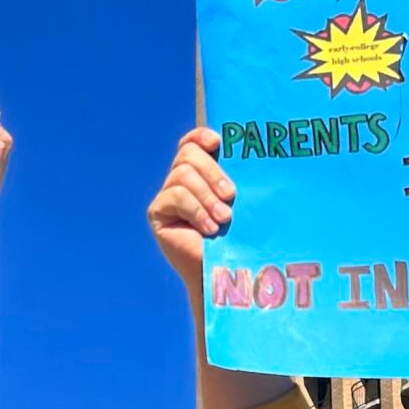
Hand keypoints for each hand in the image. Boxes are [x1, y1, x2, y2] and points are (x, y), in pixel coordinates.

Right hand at [149, 127, 232, 301]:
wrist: (225, 273)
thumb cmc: (241, 237)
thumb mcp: (242, 203)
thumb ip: (238, 179)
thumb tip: (251, 150)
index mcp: (202, 173)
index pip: (192, 142)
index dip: (201, 136)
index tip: (217, 141)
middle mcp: (182, 180)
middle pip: (188, 154)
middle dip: (213, 172)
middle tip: (231, 196)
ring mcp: (168, 195)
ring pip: (183, 174)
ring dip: (207, 196)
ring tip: (224, 219)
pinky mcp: (158, 212)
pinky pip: (175, 196)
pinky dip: (196, 210)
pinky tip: (209, 228)